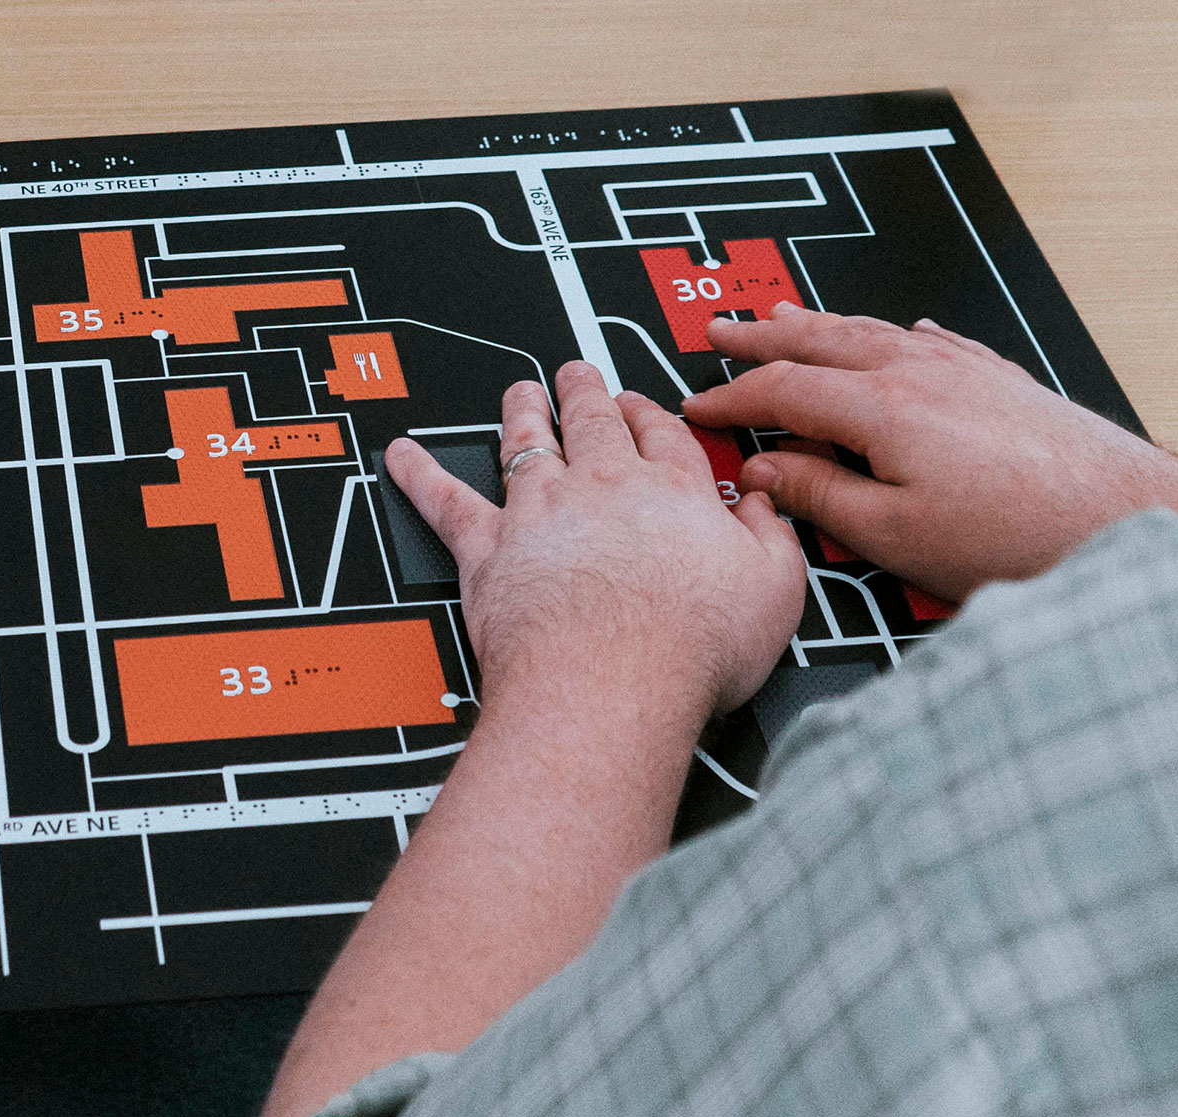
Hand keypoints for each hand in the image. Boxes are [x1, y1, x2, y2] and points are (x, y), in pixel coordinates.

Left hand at [385, 361, 804, 720]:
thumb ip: (772, 539)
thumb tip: (766, 507)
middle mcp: (604, 487)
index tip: (643, 407)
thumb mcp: (775, 592)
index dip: (652, 416)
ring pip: (527, 444)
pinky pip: (445, 502)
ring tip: (518, 393)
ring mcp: (541, 513)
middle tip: (577, 375)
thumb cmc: (691, 646)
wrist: (612, 679)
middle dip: (586, 393)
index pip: (664, 436)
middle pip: (595, 423)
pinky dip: (419, 476)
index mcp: (675, 493)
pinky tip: (401, 457)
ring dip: (522, 413)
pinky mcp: (489, 550)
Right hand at [683, 305, 1177, 599]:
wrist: (1121, 518)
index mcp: (883, 409)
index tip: (700, 407)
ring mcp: (965, 371)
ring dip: (820, 323)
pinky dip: (902, 333)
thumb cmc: (1017, 536)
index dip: (732, 398)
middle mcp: (921, 373)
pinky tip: (906, 332)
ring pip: (874, 331)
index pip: (783, 391)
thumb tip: (768, 472)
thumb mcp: (893, 534)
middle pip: (822, 341)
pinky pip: (937, 341)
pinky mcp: (1002, 382)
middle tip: (722, 331)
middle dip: (764, 336)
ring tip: (787, 316)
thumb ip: (821, 497)